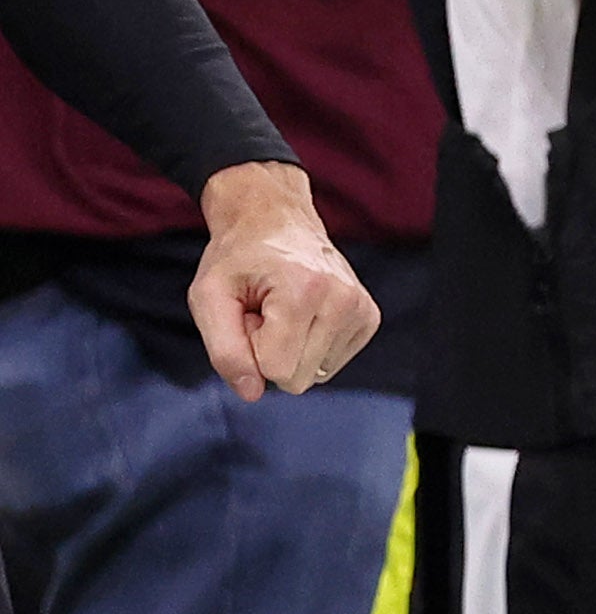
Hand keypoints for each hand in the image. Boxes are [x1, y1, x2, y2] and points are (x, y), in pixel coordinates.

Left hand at [185, 163, 374, 400]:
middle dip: (271, 353)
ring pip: (315, 374)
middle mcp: (344, 301)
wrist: (274, 220)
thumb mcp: (208, 298)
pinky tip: (302, 314)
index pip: (276, 370)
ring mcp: (362, 310)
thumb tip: (251, 393)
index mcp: (305, 292)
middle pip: (298, 378)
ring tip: (281, 311)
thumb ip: (224, 350)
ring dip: (290, 349)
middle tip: (263, 313)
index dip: (250, 349)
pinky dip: (310, 346)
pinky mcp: (369, 318)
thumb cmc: (237, 259)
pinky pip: (330, 364)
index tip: (247, 313)